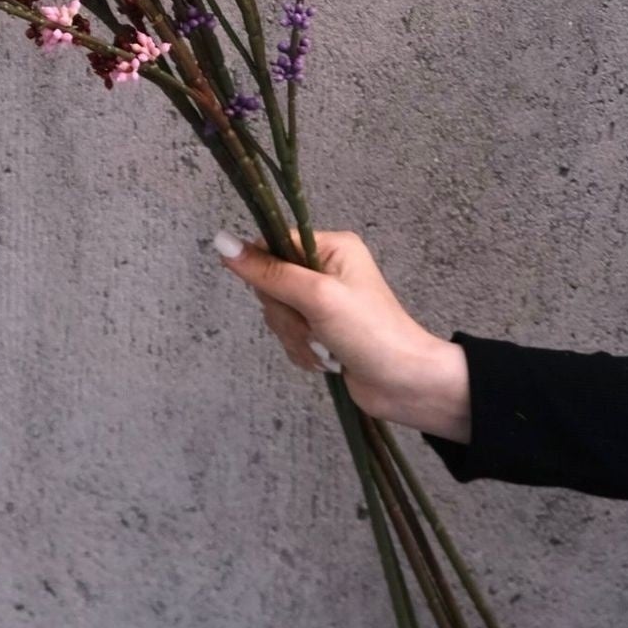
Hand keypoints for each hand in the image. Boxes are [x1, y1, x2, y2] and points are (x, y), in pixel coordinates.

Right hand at [212, 228, 471, 443]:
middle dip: (285, 313)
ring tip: (323, 348)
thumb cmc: (369, 332)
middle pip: (270, 282)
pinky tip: (324, 360)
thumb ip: (268, 271)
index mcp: (330, 247)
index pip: (274, 243)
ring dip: (294, 336)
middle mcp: (324, 269)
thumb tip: (220, 241)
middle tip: (313, 326)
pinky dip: (301, 351)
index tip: (282, 295)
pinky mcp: (320, 332)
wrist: (406, 386)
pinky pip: (287, 335)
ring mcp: (322, 303)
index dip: (266, 270)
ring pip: (276, 312)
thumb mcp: (317, 296)